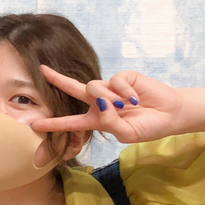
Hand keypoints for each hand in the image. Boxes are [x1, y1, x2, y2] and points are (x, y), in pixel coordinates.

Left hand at [32, 64, 185, 144]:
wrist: (170, 114)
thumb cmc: (148, 127)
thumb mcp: (126, 134)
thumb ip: (110, 123)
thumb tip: (101, 104)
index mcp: (96, 120)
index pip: (70, 123)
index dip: (53, 124)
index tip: (34, 124)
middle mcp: (100, 102)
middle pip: (73, 89)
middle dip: (57, 79)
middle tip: (42, 70)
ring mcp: (111, 88)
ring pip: (94, 87)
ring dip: (107, 98)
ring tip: (126, 107)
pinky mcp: (124, 77)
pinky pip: (115, 81)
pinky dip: (125, 92)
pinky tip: (135, 99)